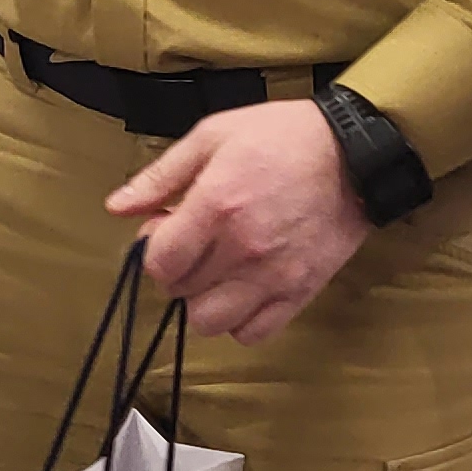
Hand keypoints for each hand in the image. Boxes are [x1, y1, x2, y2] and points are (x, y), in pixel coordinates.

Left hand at [110, 101, 372, 343]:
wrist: (354, 154)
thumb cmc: (282, 137)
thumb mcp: (212, 136)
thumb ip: (161, 176)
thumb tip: (117, 207)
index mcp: (216, 205)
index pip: (159, 262)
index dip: (152, 251)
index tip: (165, 232)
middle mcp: (242, 248)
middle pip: (180, 291)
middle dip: (176, 271)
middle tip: (193, 246)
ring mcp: (273, 275)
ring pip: (211, 322)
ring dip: (203, 302)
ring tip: (216, 273)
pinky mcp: (301, 292)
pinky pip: (255, 333)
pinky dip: (240, 321)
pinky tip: (243, 291)